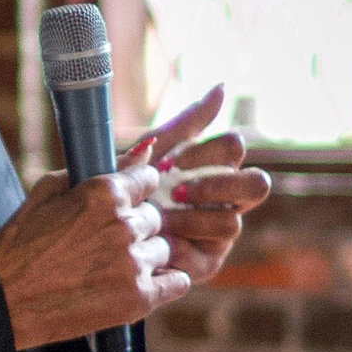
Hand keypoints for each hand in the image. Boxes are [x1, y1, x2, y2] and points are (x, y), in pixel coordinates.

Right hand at [0, 161, 183, 351]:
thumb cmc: (18, 245)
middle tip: (105, 243)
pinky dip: (164, 282)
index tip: (120, 207)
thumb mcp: (47, 192)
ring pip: (164, 248)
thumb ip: (98, 166)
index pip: (148, 178)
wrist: (3, 302)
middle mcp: (124, 226)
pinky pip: (177, 282)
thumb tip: (143, 149)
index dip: (133, 192)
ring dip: (145, 255)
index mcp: (103, 193)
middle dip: (136, 226)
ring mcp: (133, 264)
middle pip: (155, 216)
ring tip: (111, 268)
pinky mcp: (138, 299)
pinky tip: (138, 283)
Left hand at [122, 90, 270, 289]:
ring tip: (158, 220)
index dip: (207, 152)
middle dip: (216, 186)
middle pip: (256, 185)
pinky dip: (180, 246)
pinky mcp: (206, 263)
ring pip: (232, 222)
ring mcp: (218, 233)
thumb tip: (223, 87)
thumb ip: (189, 122)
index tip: (169, 163)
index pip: (234, 148)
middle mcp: (225, 199)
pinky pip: (210, 256)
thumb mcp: (153, 152)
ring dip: (192, 219)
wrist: (94, 229)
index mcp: (216, 166)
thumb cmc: (128, 184)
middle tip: (177, 192)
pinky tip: (155, 242)